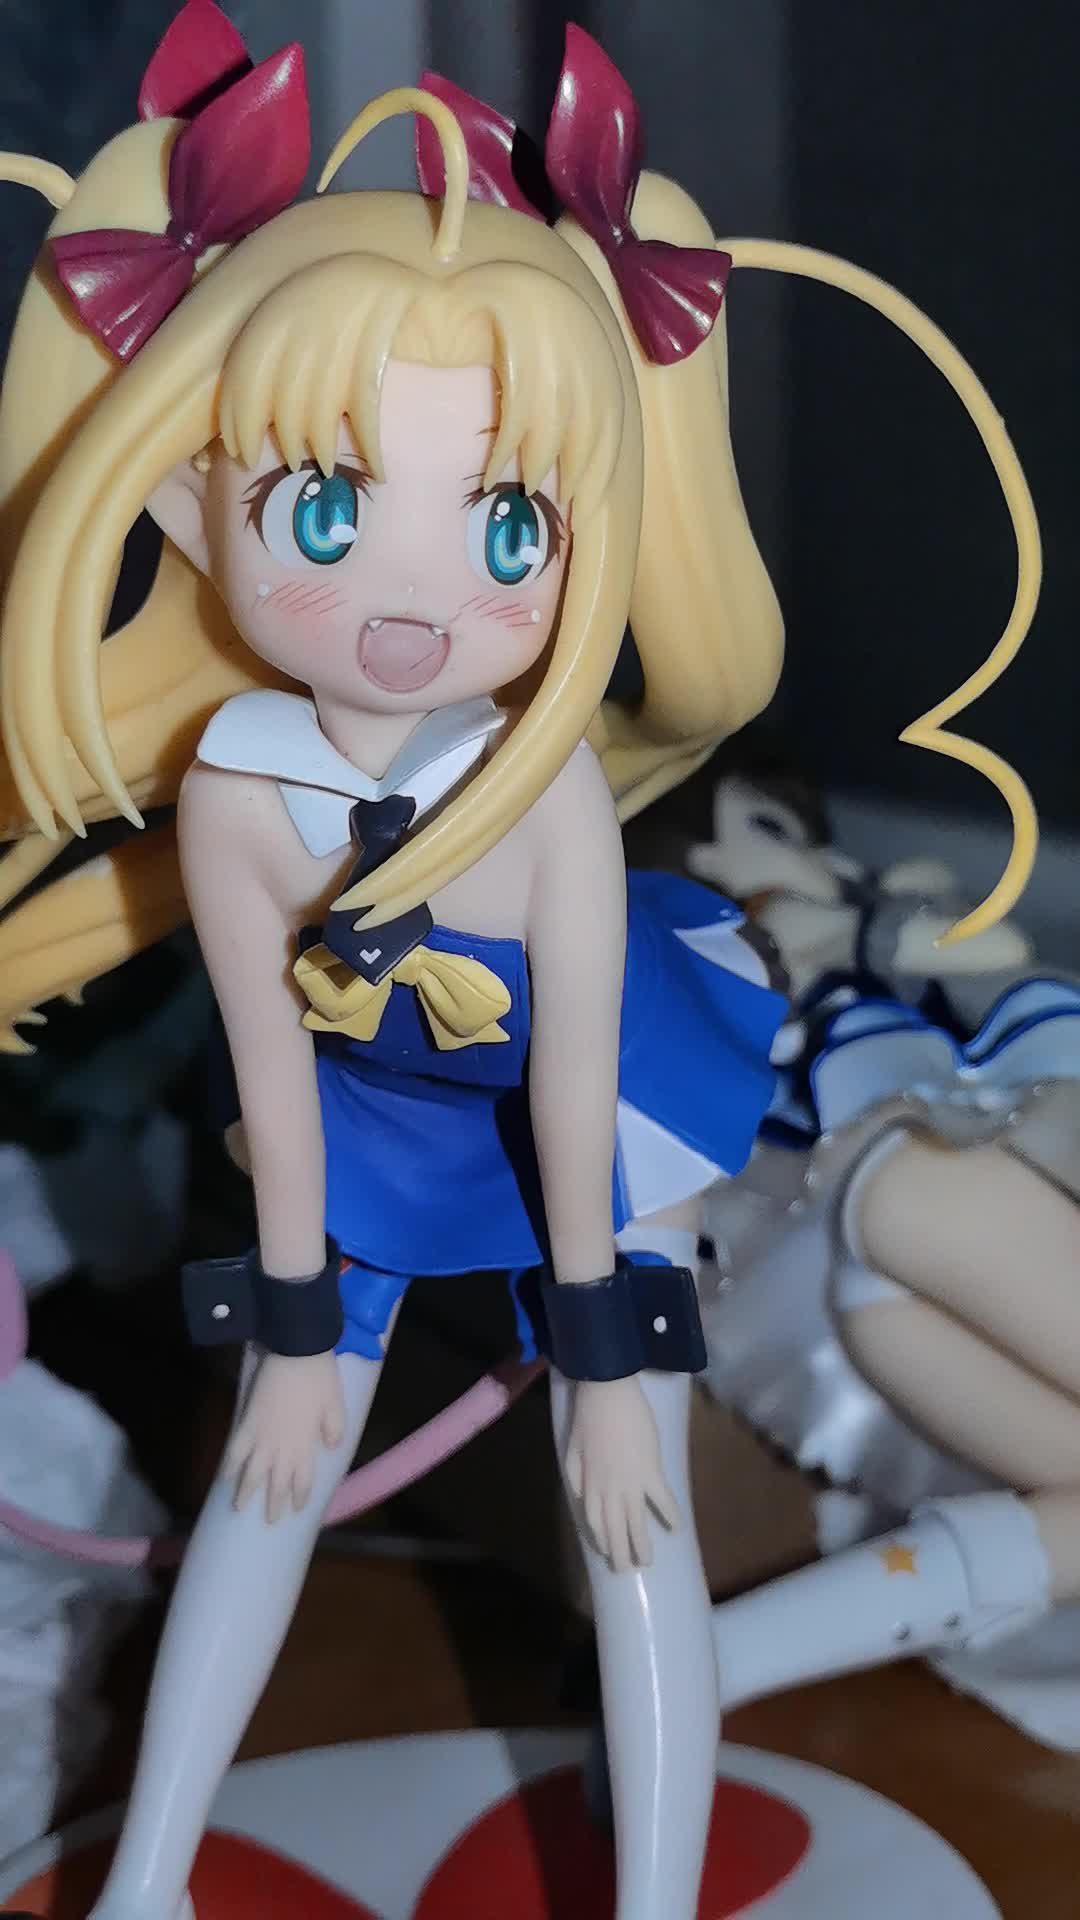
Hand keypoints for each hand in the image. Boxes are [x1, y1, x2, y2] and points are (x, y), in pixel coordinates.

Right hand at [224, 1350, 344, 1522]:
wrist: (296, 1353)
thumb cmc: (320, 1379)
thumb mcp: (337, 1407)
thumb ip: (334, 1430)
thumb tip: (330, 1448)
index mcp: (306, 1447)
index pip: (303, 1481)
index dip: (299, 1497)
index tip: (297, 1508)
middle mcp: (282, 1449)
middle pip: (276, 1484)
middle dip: (272, 1505)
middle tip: (269, 1522)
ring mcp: (262, 1438)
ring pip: (251, 1474)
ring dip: (245, 1493)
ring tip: (239, 1508)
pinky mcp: (247, 1423)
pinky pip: (235, 1451)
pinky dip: (228, 1465)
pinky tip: (224, 1476)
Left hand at [563, 1375, 679, 1571]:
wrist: (607, 1393)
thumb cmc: (588, 1418)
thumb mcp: (571, 1450)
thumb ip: (575, 1477)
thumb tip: (580, 1496)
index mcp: (589, 1485)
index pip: (595, 1521)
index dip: (602, 1538)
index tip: (607, 1551)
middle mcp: (608, 1490)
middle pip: (614, 1528)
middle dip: (620, 1552)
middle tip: (628, 1570)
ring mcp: (630, 1482)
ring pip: (636, 1521)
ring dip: (641, 1544)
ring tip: (647, 1562)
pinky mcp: (650, 1471)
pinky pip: (661, 1499)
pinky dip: (669, 1515)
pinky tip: (676, 1528)